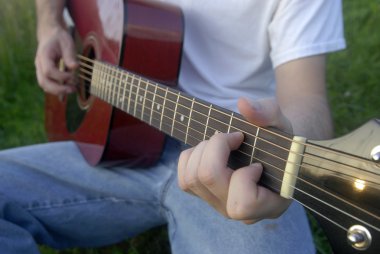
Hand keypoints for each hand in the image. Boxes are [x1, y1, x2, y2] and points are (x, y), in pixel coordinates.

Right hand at [35, 27, 77, 94]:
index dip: (61, 76)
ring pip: (44, 85)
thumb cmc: (60, 38)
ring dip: (58, 91)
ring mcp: (40, 69)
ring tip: (72, 90)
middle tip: (73, 89)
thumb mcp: (67, 43)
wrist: (50, 34)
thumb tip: (74, 67)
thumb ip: (70, 55)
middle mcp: (39, 64)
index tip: (73, 76)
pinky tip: (68, 88)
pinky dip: (57, 89)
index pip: (48, 71)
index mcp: (44, 55)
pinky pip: (47, 84)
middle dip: (58, 89)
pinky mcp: (44, 73)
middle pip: (43, 82)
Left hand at [178, 98, 292, 223]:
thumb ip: (269, 114)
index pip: (243, 203)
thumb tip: (243, 104)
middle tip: (233, 137)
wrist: (277, 150)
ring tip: (220, 142)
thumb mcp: (282, 123)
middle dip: (215, 148)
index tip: (256, 161)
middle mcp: (243, 213)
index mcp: (270, 205)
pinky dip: (190, 158)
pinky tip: (208, 150)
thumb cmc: (282, 139)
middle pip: (208, 180)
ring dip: (201, 151)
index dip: (244, 175)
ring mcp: (222, 205)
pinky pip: (184, 181)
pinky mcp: (206, 196)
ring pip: (191, 180)